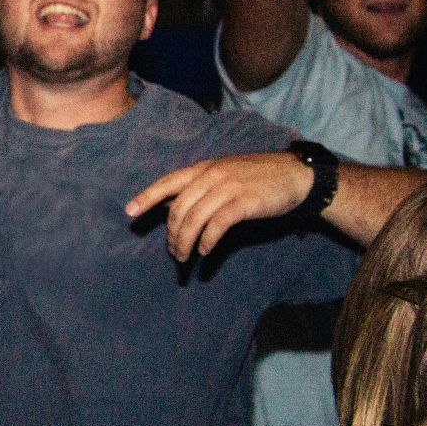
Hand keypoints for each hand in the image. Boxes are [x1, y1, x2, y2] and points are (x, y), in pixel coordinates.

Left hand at [125, 151, 312, 260]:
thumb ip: (198, 187)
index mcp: (204, 168)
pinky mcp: (245, 202)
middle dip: (172, 233)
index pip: (168, 182)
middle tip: (173, 252)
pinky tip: (205, 251)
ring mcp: (229, 187)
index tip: (129, 212)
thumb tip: (170, 205)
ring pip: (195, 218)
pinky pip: (218, 224)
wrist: (296, 175)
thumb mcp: (224, 174)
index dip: (147, 196)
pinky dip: (207, 240)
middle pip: (179, 208)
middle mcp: (212, 175)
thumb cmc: (257, 178)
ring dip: (186, 242)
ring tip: (185, 257)